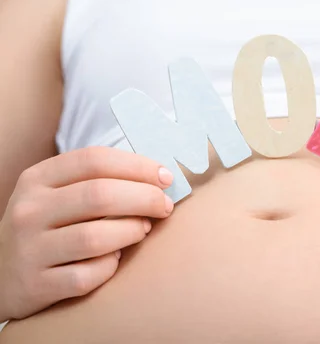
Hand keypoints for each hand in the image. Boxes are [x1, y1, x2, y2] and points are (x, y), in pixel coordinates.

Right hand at [0, 147, 174, 320]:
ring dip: (131, 231)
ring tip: (143, 229)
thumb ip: (97, 181)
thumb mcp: (56, 194)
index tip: (165, 177)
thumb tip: (158, 179)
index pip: (94, 160)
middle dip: (145, 198)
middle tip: (165, 205)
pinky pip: (88, 275)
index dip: (137, 166)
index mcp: (37, 179)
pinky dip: (110, 266)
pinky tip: (114, 258)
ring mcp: (30, 249)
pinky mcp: (36, 284)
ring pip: (96, 237)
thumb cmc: (45, 227)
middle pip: (100, 195)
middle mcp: (29, 211)